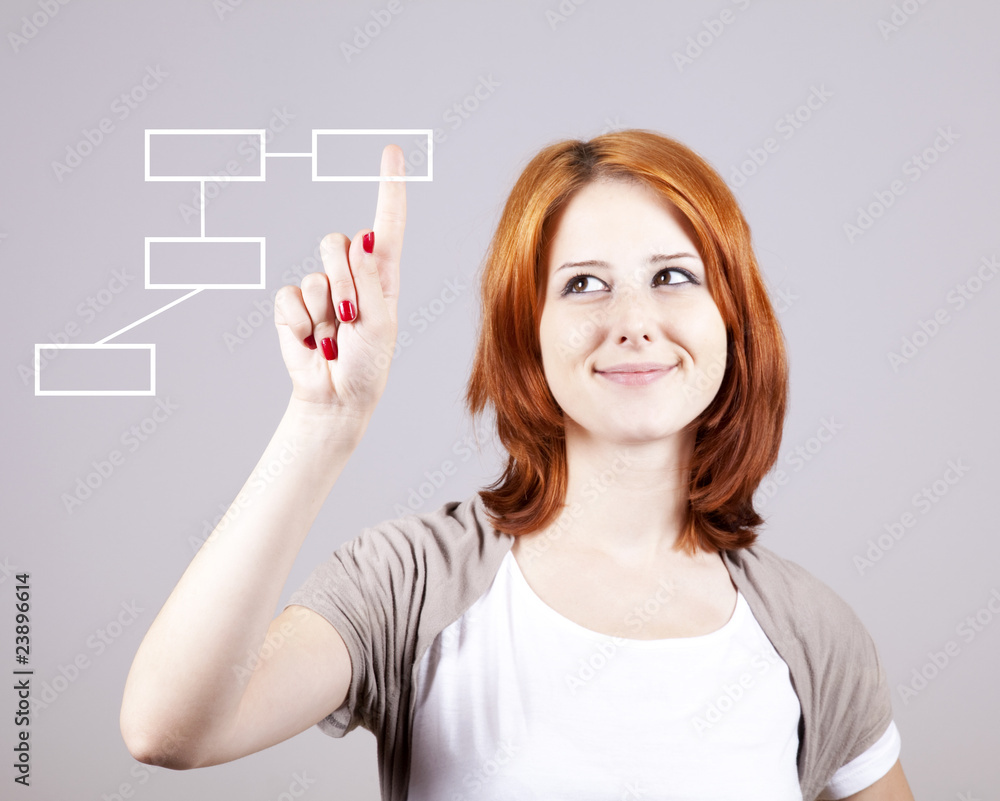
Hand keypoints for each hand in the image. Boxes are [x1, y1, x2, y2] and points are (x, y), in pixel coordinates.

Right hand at [273, 145, 405, 421]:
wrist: (336, 397)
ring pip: (315, 274)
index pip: (387, 225)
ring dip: (325, 309)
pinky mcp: (294, 305)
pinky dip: (300, 322)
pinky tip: (313, 341)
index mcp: (383, 275)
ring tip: (335, 336)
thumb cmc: (368, 364)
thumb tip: (361, 239)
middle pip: (338, 242)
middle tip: (351, 317)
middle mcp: (352, 274)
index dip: (388, 188)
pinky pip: (289, 295)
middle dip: (344, 280)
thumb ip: (371, 281)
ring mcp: (321, 289)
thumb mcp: (380, 324)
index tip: (392, 151)